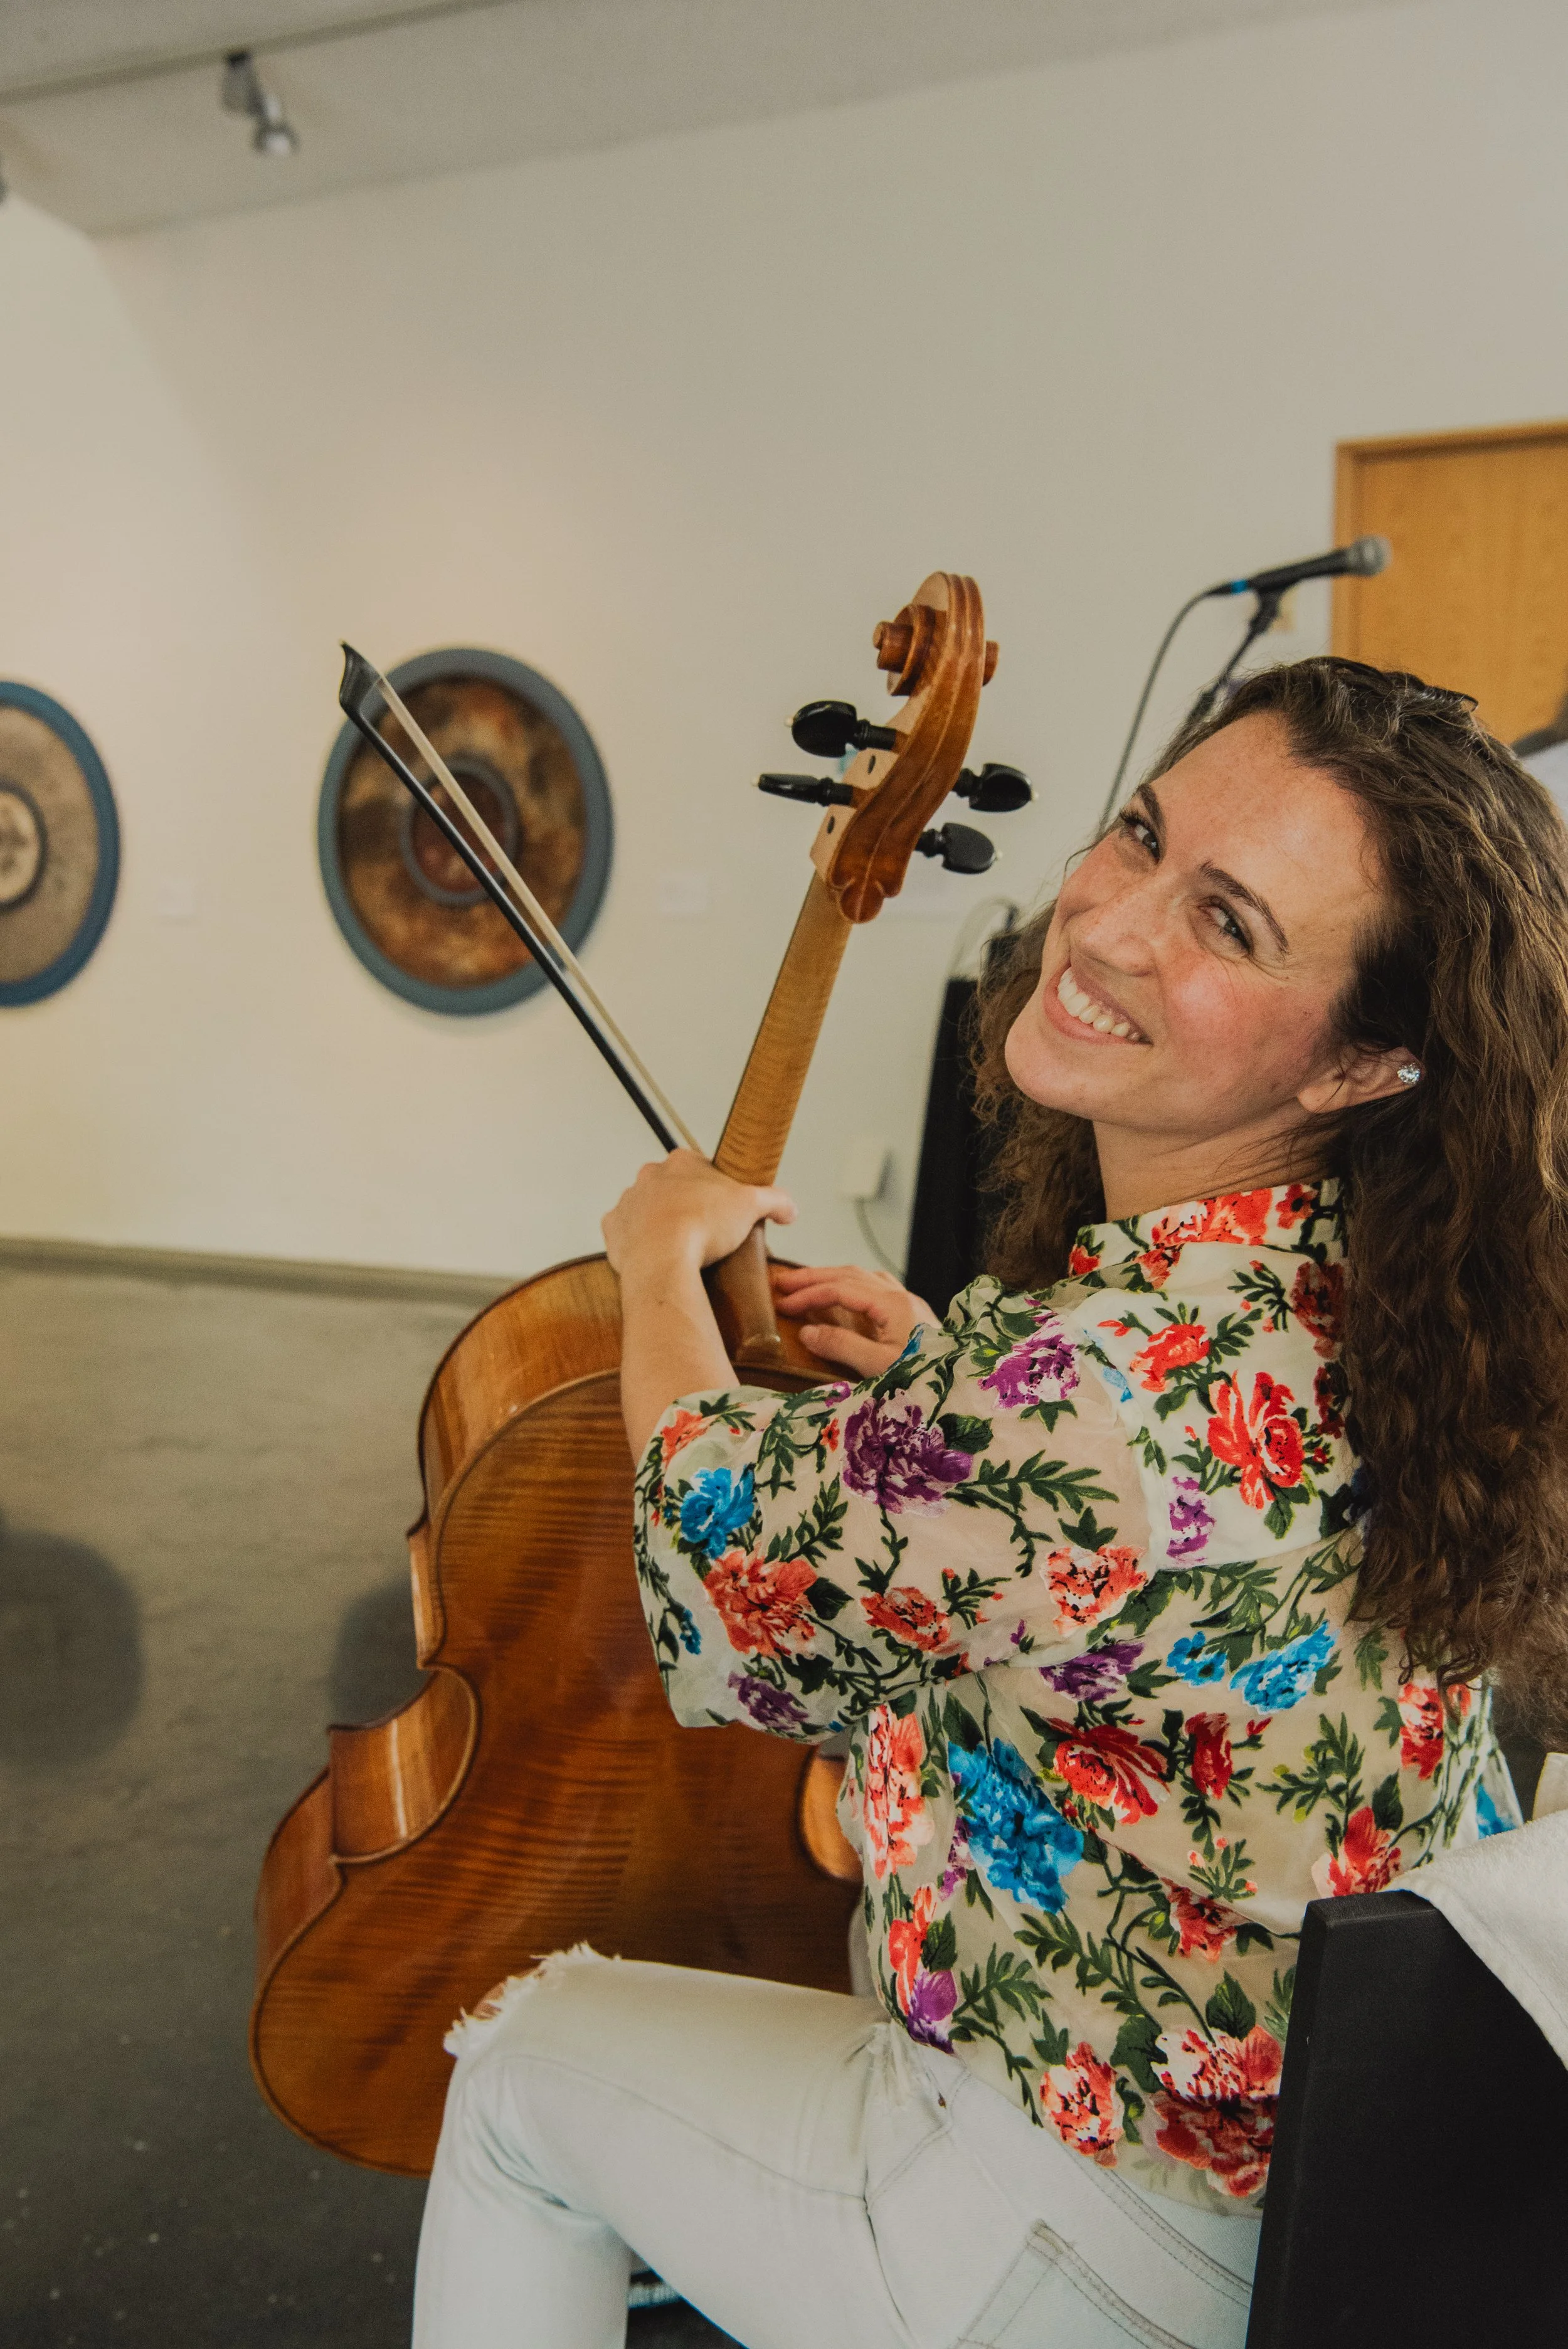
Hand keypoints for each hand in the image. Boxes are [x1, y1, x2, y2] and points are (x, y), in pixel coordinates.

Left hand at [602, 1150, 795, 1279]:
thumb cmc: (702, 1228)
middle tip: (705, 1229)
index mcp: (681, 1162)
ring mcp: (629, 1201)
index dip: (714, 1187)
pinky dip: (639, 1242)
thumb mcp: (753, 1207)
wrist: (663, 1261)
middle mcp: (650, 1176)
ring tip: (681, 1246)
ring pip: (648, 1208)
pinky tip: (657, 1255)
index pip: (700, 1166)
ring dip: (661, 1222)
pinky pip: (627, 1232)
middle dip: (687, 1204)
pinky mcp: (614, 1229)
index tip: (723, 1207)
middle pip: (672, 1186)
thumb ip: (775, 1200)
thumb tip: (789, 1208)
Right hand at [771, 1262, 935, 1379]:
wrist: (961, 1389)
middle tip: (783, 1283)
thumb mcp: (878, 1368)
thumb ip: (841, 1346)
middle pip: (850, 1275)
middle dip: (814, 1277)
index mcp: (893, 1305)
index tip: (782, 1303)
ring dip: (833, 1279)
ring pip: (864, 1278)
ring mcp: (909, 1304)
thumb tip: (806, 1332)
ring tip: (808, 1285)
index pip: (841, 1288)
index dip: (809, 1294)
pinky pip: (877, 1289)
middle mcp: (902, 1297)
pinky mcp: (913, 1316)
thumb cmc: (924, 1380)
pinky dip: (852, 1287)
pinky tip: (845, 1296)